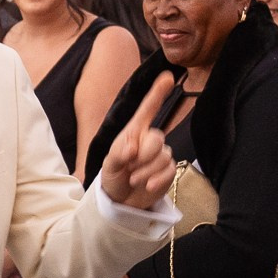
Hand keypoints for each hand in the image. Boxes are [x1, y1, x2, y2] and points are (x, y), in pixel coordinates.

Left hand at [97, 72, 182, 211]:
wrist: (121, 200)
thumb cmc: (113, 177)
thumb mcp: (109, 165)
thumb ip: (118, 155)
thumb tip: (132, 149)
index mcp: (134, 132)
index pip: (148, 109)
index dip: (157, 93)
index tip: (167, 77)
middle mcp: (150, 140)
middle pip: (157, 139)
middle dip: (143, 156)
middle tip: (130, 168)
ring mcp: (161, 155)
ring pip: (162, 158)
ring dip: (145, 172)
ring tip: (133, 178)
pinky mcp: (168, 170)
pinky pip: (169, 170)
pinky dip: (156, 180)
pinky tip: (147, 186)